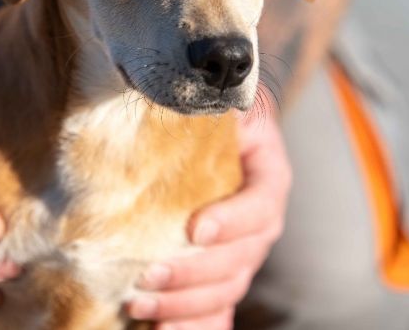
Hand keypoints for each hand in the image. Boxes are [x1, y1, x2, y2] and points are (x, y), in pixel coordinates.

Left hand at [127, 98, 291, 328]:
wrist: (224, 127)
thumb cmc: (218, 112)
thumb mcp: (223, 103)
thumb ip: (215, 109)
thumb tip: (176, 100)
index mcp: (269, 175)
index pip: (262, 204)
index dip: (233, 221)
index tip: (195, 230)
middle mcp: (262, 218)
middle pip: (242, 258)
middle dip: (194, 273)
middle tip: (147, 275)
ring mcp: (245, 247)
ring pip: (227, 288)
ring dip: (185, 304)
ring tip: (139, 303)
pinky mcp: (224, 266)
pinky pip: (218, 305)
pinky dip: (196, 324)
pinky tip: (162, 329)